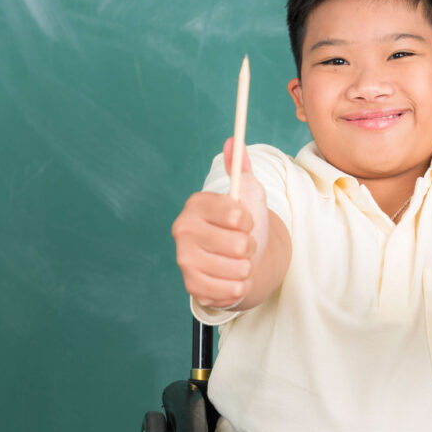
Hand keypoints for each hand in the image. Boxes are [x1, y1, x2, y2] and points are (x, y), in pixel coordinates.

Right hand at [172, 139, 269, 308]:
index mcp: (196, 204)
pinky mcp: (191, 286)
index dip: (248, 220)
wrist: (239, 260)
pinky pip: (231, 290)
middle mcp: (182, 230)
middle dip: (248, 247)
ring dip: (245, 268)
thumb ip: (241, 168)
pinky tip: (229, 278)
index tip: (243, 221)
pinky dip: (239, 287)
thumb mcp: (247, 194)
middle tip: (239, 245)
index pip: (236, 215)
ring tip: (236, 261)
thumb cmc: (242, 226)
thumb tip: (234, 141)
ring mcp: (184, 260)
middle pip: (239, 245)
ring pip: (238, 269)